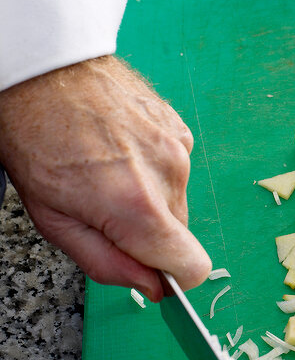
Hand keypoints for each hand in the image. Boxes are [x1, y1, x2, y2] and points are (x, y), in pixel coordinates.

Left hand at [0, 56, 209, 300]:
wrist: (44, 73)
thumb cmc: (36, 142)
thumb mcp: (53, 222)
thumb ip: (106, 263)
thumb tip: (152, 286)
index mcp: (137, 208)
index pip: (193, 269)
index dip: (170, 276)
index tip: (144, 266)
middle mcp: (169, 177)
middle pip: (179, 235)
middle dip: (146, 234)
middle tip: (103, 209)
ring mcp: (179, 148)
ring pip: (176, 200)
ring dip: (149, 198)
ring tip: (107, 171)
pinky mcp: (180, 128)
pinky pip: (175, 168)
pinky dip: (152, 169)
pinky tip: (119, 150)